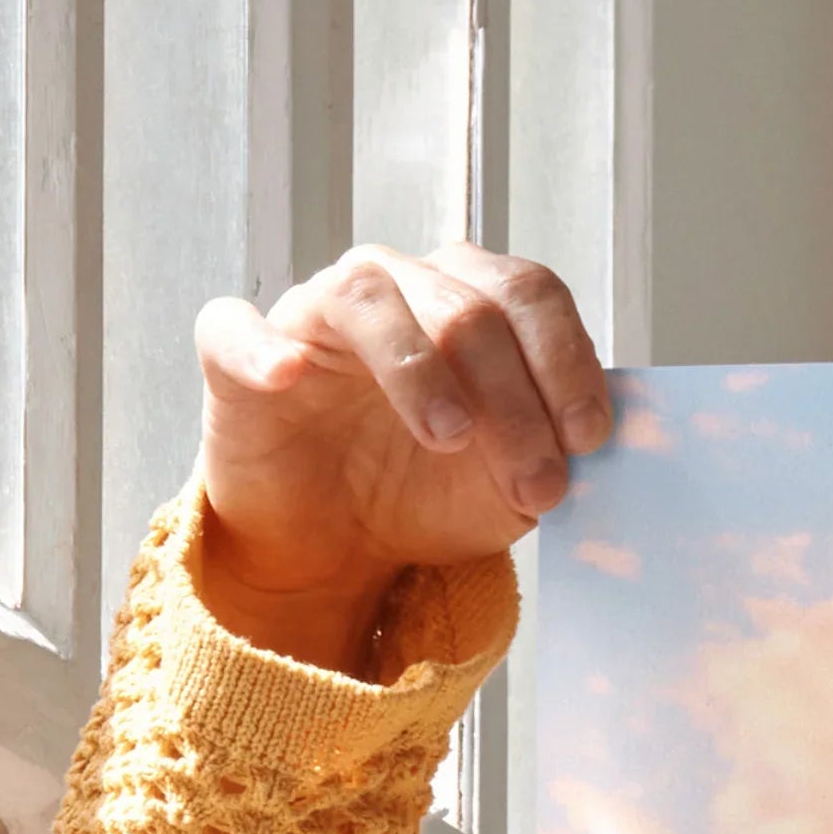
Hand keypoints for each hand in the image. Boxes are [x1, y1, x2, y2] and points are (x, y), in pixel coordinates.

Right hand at [190, 245, 610, 672]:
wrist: (337, 544)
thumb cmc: (426, 493)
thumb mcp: (511, 486)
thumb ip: (555, 453)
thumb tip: (597, 445)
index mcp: (469, 302)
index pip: (528, 294)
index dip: (566, 360)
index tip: (588, 438)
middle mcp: (396, 288)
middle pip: (465, 307)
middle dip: (515, 399)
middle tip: (537, 483)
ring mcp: (314, 314)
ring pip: (368, 298)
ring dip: (419, 369)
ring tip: (450, 438)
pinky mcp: (238, 355)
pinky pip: (235, 328)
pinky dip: (262, 348)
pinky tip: (289, 376)